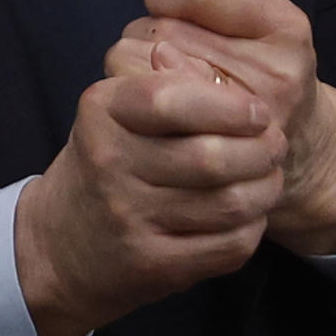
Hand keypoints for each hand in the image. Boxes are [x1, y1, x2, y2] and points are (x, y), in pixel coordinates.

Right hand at [14, 64, 285, 335]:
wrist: (60, 245)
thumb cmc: (106, 161)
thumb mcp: (119, 110)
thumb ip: (170, 82)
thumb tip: (220, 71)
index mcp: (102, 110)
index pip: (169, 99)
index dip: (227, 104)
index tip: (258, 110)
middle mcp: (109, 163)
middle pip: (210, 157)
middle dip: (260, 150)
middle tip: (275, 144)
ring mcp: (128, 218)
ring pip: (227, 204)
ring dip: (264, 189)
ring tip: (270, 176)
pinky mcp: (150, 264)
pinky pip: (226, 246)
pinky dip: (252, 228)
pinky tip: (251, 214)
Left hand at [107, 0, 335, 256]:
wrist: (288, 150)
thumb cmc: (249, 58)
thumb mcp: (240, 1)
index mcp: (286, 25)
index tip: (167, 0)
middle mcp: (276, 76)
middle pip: (159, 28)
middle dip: (149, 31)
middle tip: (173, 51)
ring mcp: (247, 127)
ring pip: (138, 71)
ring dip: (134, 71)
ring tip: (166, 82)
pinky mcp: (214, 165)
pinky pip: (137, 120)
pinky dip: (131, 112)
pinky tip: (152, 117)